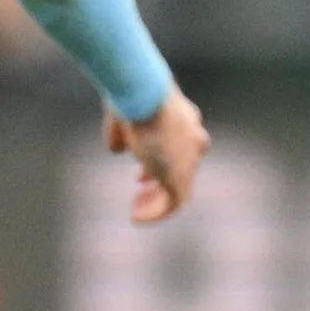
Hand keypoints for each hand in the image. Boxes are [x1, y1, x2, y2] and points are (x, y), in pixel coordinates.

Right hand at [104, 88, 207, 222]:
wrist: (145, 93)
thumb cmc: (131, 95)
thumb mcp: (122, 113)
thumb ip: (121, 133)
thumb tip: (116, 149)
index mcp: (184, 118)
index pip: (180, 143)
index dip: (159, 157)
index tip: (140, 171)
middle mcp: (193, 138)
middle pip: (184, 165)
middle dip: (161, 177)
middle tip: (139, 183)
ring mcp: (189, 159)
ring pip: (179, 188)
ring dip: (157, 201)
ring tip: (136, 210)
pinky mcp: (179, 177)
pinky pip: (171, 204)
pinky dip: (154, 213)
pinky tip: (136, 217)